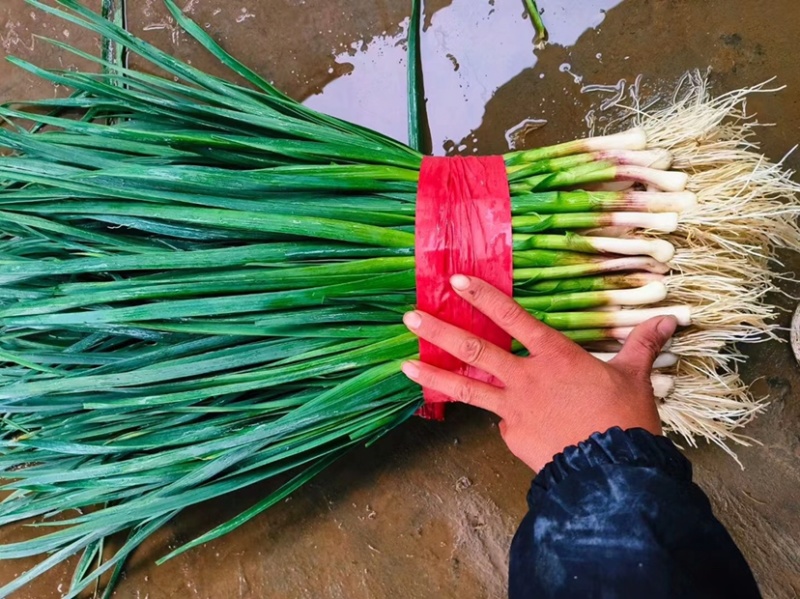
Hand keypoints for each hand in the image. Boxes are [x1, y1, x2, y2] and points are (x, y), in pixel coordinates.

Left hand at [401, 274, 676, 471]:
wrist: (613, 473)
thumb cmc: (625, 420)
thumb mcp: (634, 377)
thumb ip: (642, 344)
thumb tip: (670, 318)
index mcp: (555, 355)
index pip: (514, 317)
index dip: (484, 297)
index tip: (457, 281)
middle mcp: (526, 376)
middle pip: (474, 348)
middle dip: (439, 330)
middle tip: (410, 317)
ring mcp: (513, 408)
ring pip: (467, 386)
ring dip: (434, 373)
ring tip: (404, 365)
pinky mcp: (511, 436)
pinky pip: (500, 421)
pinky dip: (503, 417)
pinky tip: (520, 426)